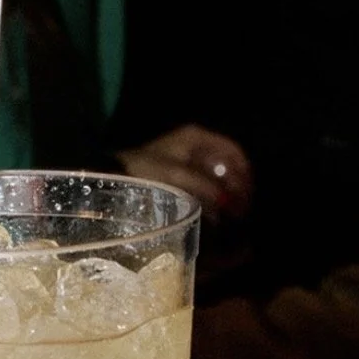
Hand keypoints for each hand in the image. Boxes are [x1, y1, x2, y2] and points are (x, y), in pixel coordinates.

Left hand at [118, 123, 252, 219]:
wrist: (110, 177)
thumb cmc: (143, 173)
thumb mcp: (177, 179)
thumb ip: (206, 190)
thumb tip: (229, 205)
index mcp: (197, 138)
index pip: (235, 153)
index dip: (245, 176)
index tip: (248, 199)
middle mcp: (194, 145)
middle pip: (228, 166)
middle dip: (237, 189)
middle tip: (241, 214)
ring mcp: (185, 160)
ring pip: (216, 177)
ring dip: (225, 197)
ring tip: (229, 219)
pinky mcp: (176, 176)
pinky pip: (203, 186)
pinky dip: (210, 200)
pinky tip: (211, 217)